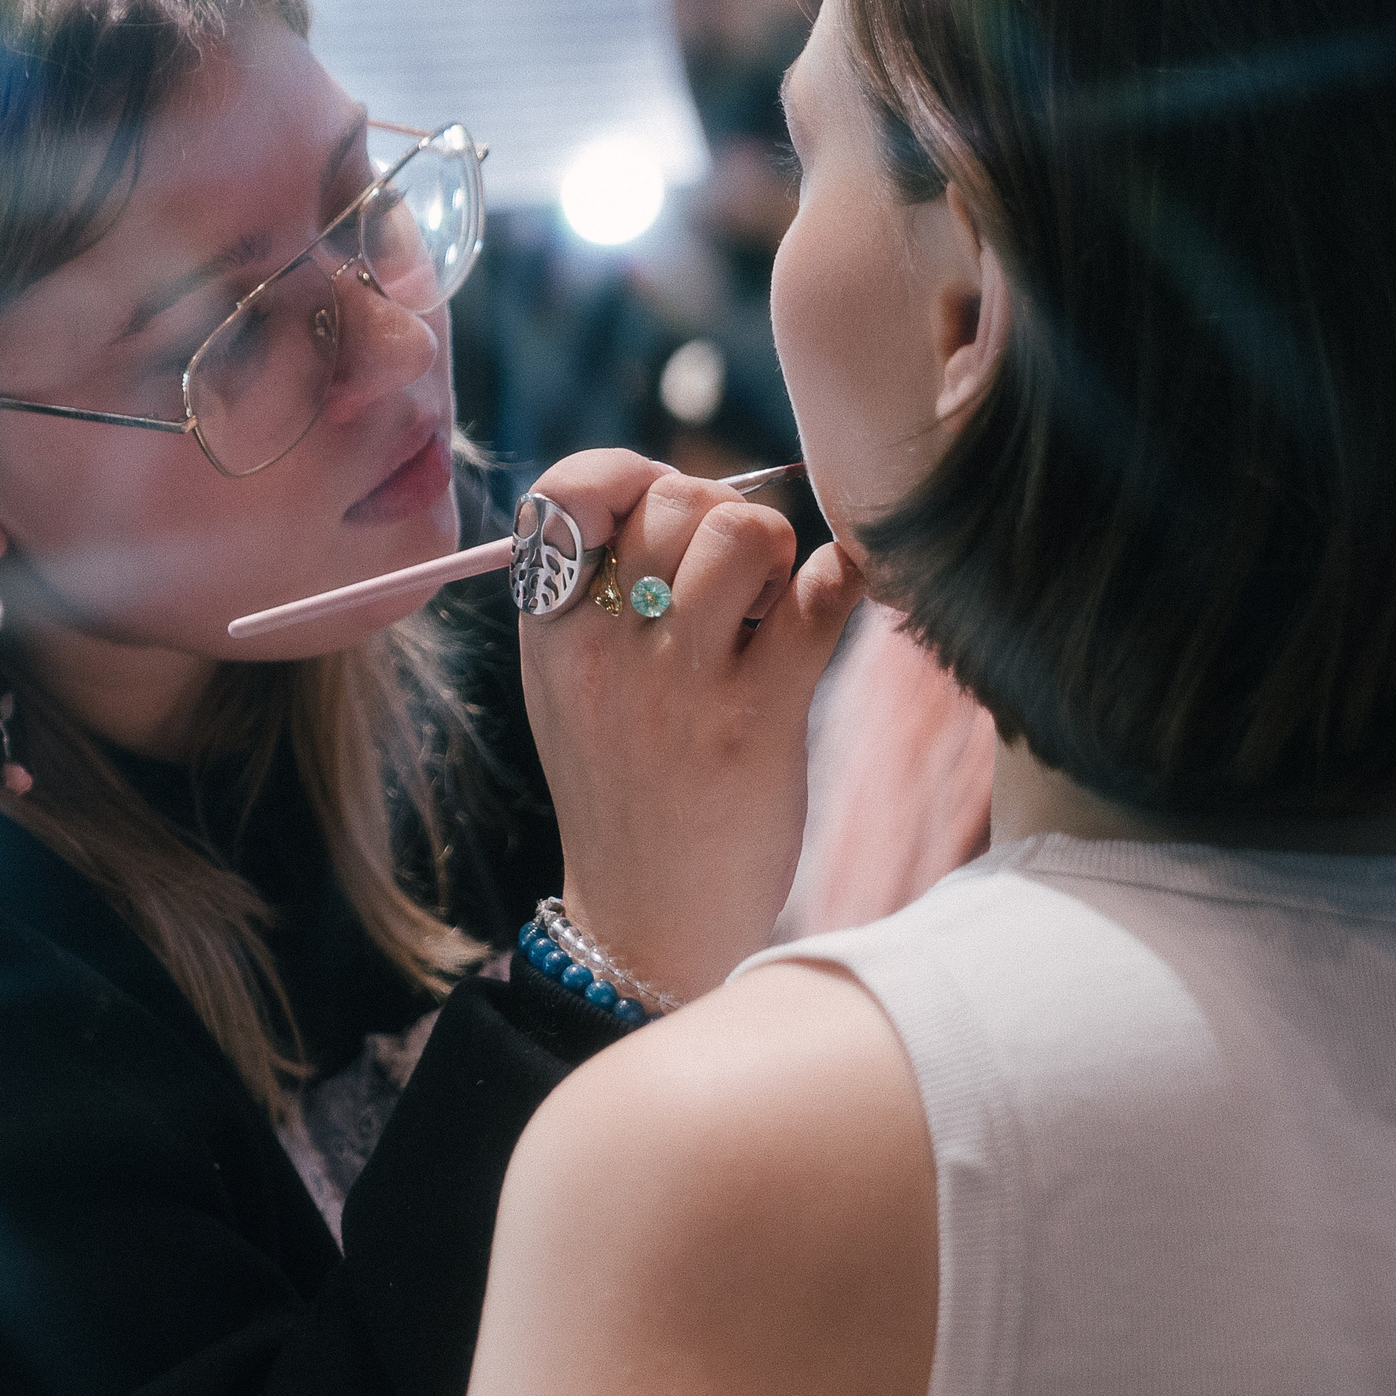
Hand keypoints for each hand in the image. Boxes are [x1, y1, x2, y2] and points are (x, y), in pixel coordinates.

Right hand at [517, 451, 865, 998]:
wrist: (647, 919)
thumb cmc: (626, 788)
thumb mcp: (572, 686)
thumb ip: (601, 591)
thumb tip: (694, 493)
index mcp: (551, 630)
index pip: (569, 489)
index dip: (633, 476)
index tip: (667, 515)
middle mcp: (605, 647)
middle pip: (677, 496)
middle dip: (725, 514)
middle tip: (739, 578)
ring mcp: (680, 683)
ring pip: (746, 530)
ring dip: (780, 550)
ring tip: (774, 606)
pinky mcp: (757, 719)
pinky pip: (823, 593)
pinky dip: (844, 578)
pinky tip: (836, 600)